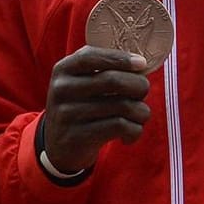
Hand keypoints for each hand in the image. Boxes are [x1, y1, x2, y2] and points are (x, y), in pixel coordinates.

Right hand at [42, 46, 151, 173]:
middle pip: (112, 80)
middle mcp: (62, 89)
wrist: (60, 147)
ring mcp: (68, 114)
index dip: (120, 58)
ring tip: (139, 116)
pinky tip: (129, 135)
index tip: (142, 64)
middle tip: (142, 94)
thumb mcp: (81, 83)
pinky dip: (135, 130)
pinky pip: (120, 127)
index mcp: (63, 70)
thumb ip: (103, 69)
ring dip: (141, 112)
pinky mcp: (78, 137)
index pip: (91, 56)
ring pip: (122, 106)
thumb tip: (140, 64)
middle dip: (139, 86)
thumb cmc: (82, 108)